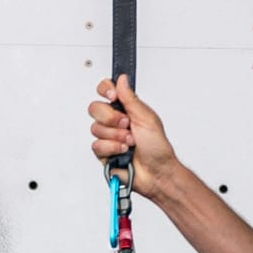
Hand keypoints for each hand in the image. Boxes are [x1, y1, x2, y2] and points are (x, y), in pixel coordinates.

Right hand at [89, 76, 179, 198]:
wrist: (155, 172)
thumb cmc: (157, 147)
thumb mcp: (147, 117)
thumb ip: (130, 98)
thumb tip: (121, 80)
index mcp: (126, 109)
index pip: (106, 91)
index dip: (105, 90)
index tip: (113, 96)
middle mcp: (114, 121)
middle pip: (95, 108)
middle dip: (111, 117)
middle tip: (126, 124)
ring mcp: (108, 137)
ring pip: (96, 128)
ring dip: (116, 136)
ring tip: (130, 142)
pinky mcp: (103, 152)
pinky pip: (96, 146)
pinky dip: (112, 149)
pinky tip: (123, 152)